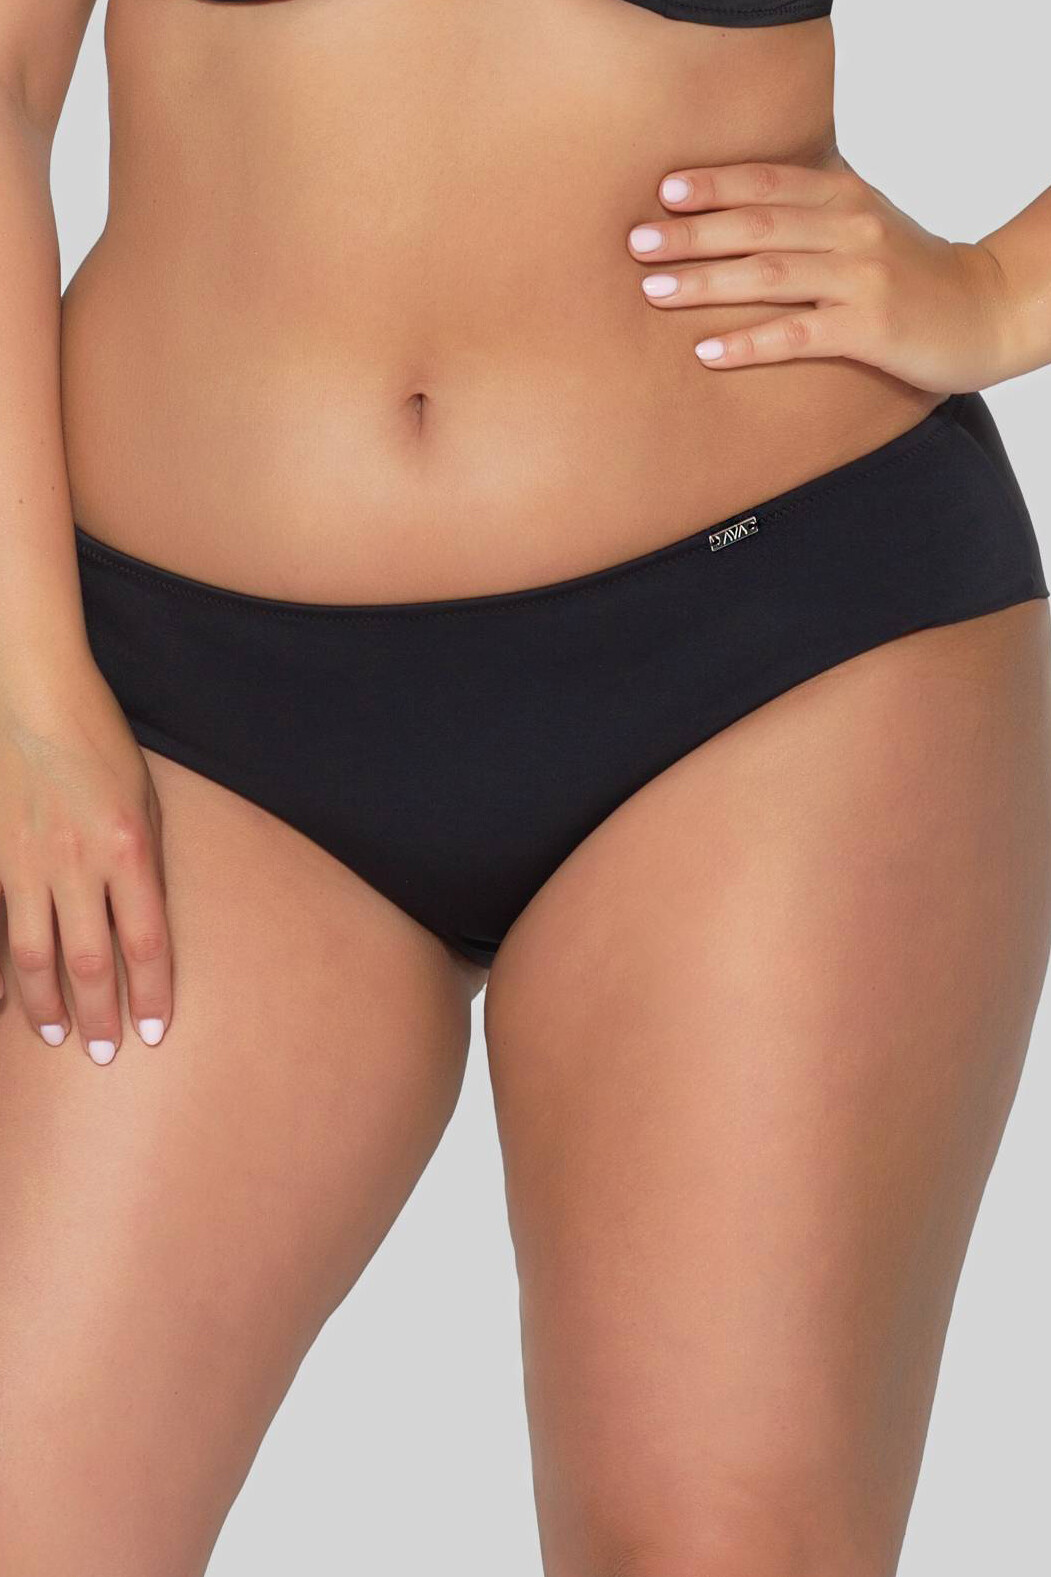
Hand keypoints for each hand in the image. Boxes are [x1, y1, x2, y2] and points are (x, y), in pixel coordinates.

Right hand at [0, 658, 171, 1063]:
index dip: (152, 995)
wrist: (31, 695)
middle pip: (93, 961)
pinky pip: (1, 925)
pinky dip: (6, 968)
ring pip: (36, 954)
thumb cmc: (99, 742)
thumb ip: (145, 864)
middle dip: (102, 1016)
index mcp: (132, 848)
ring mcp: (29, 862)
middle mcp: (81, 863)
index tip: (156, 1032)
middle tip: (104, 1054)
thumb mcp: (145, 800)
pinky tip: (10, 996)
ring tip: (56, 1038)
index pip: (149, 943)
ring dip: (48, 1003)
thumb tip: (143, 922)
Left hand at [627, 159, 1015, 393]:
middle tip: (636, 243)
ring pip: (769, 275)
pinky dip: (748, 343)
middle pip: (758, 224)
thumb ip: (810, 212)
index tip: (663, 192)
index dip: (714, 184)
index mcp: (845, 198)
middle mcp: (851, 229)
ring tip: (654, 291)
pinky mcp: (869, 329)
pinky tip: (706, 352)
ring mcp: (861, 279)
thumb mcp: (863, 224)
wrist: (983, 310)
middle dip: (692, 233)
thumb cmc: (910, 271)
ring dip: (706, 283)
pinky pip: (796, 335)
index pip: (769, 182)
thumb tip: (735, 209)